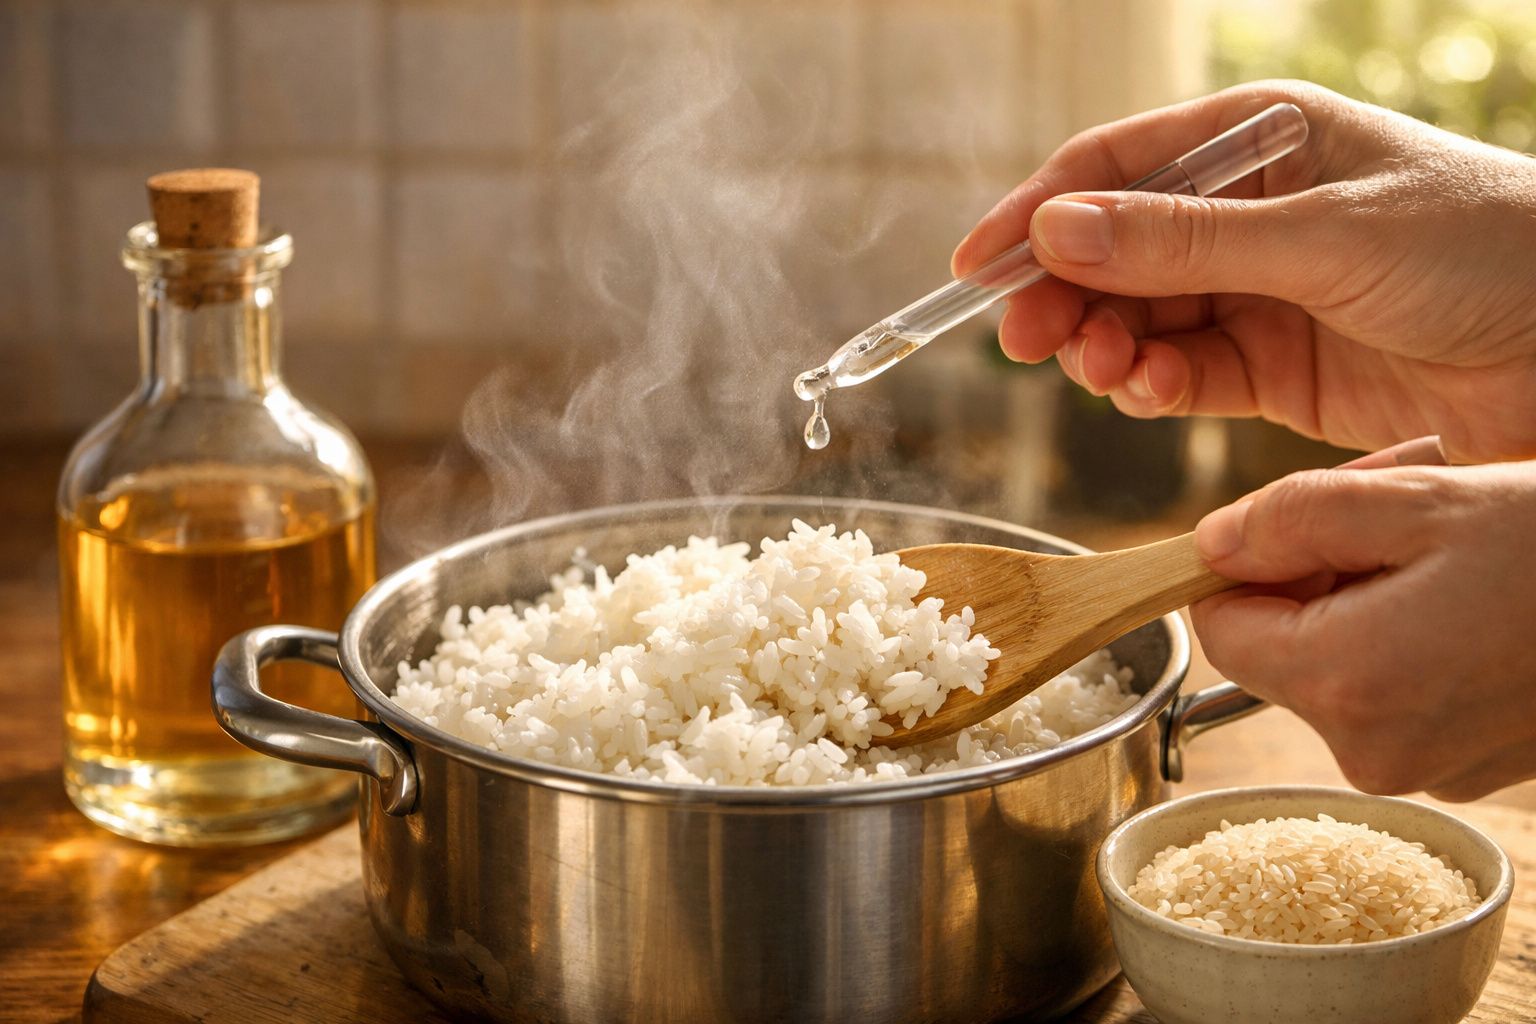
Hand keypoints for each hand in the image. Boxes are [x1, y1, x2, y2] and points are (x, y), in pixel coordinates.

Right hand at [953, 80, 1535, 462]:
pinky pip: (1183, 374)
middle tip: (1025, 341)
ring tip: (1102, 372)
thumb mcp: (1322, 234)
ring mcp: (1256, 293)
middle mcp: (1247, 214)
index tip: (974, 267)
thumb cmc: (1482, 249)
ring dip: (1105, 346)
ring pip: (1138, 318)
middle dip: (1063, 294)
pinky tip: (1152, 393)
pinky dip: (1154, 387)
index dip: (1036, 212)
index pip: (1116, 168)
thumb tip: (1055, 230)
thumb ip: (1184, 240)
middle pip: (1113, 251)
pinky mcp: (1271, 369)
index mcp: (1260, 141)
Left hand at [1190, 459, 1535, 800]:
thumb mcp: (1415, 498)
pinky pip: (1397, 693)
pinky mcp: (1467, 766)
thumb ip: (1287, 519)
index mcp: (1347, 684)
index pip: (1220, 627)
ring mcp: (1427, 767)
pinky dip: (1413, 635)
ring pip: (1338, 666)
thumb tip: (1210, 544)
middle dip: (1316, 574)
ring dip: (1367, 598)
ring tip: (1450, 551)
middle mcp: (1375, 749)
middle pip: (1278, 649)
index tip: (1299, 522)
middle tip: (1395, 514)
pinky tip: (1477, 594)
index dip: (1244, 565)